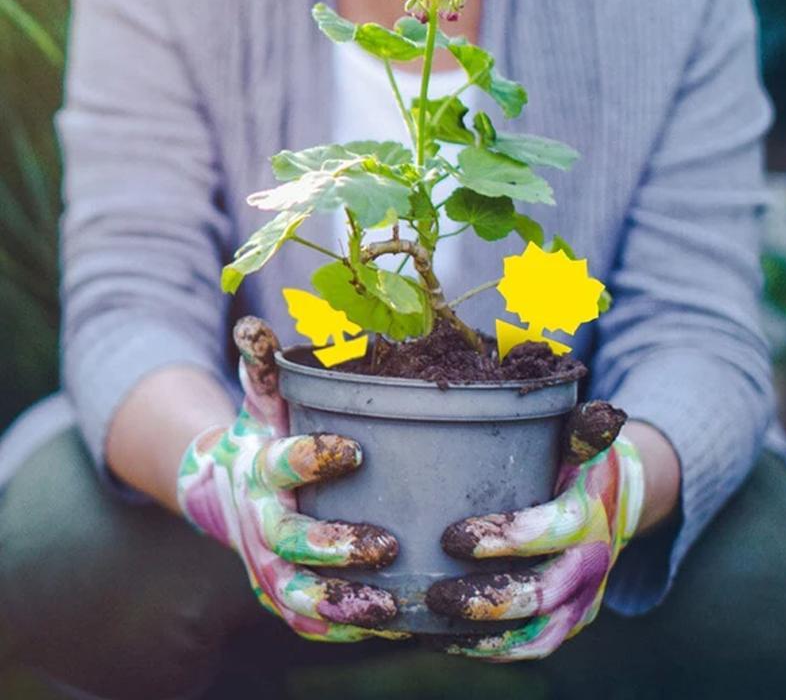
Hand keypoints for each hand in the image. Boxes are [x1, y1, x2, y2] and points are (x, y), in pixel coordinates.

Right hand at [177, 317, 403, 642]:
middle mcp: (259, 521)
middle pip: (287, 541)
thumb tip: (252, 324)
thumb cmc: (264, 436)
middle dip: (333, 545)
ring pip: (294, 593)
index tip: (354, 449)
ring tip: (389, 604)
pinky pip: (304, 621)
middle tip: (386, 544)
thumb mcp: (264, 400)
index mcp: (260, 468)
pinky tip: (386, 624)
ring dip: (338, 602)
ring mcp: (266, 563)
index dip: (312, 459)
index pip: (281, 464)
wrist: (227, 489)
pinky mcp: (279, 592)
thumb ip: (264, 366)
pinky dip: (338, 628)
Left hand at [426, 401, 644, 660]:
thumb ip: (584, 429)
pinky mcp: (567, 622)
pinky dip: (490, 650)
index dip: (506, 538)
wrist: (615, 503)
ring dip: (484, 634)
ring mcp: (580, 601)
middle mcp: (590, 565)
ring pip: (536, 633)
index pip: (552, 531)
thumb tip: (600, 411)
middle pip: (542, 594)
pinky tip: (444, 639)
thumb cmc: (578, 465)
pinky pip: (531, 648)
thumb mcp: (581, 441)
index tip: (452, 536)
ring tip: (433, 621)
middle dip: (487, 597)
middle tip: (436, 593)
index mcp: (589, 515)